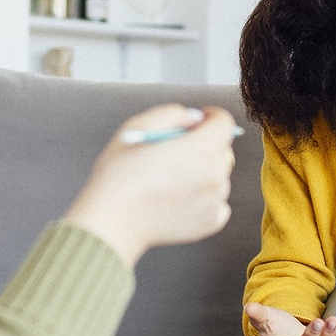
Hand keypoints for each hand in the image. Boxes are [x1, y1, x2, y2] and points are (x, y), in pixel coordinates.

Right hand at [64, 103, 236, 265]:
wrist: (112, 222)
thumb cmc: (119, 177)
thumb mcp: (137, 127)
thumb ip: (172, 114)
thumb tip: (193, 118)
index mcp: (198, 149)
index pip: (224, 123)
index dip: (211, 118)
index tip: (200, 121)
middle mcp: (213, 175)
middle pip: (222, 150)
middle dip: (205, 146)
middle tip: (177, 153)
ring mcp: (214, 201)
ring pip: (219, 177)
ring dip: (203, 173)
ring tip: (171, 180)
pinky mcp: (209, 222)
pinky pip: (218, 202)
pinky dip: (203, 198)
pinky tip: (179, 198)